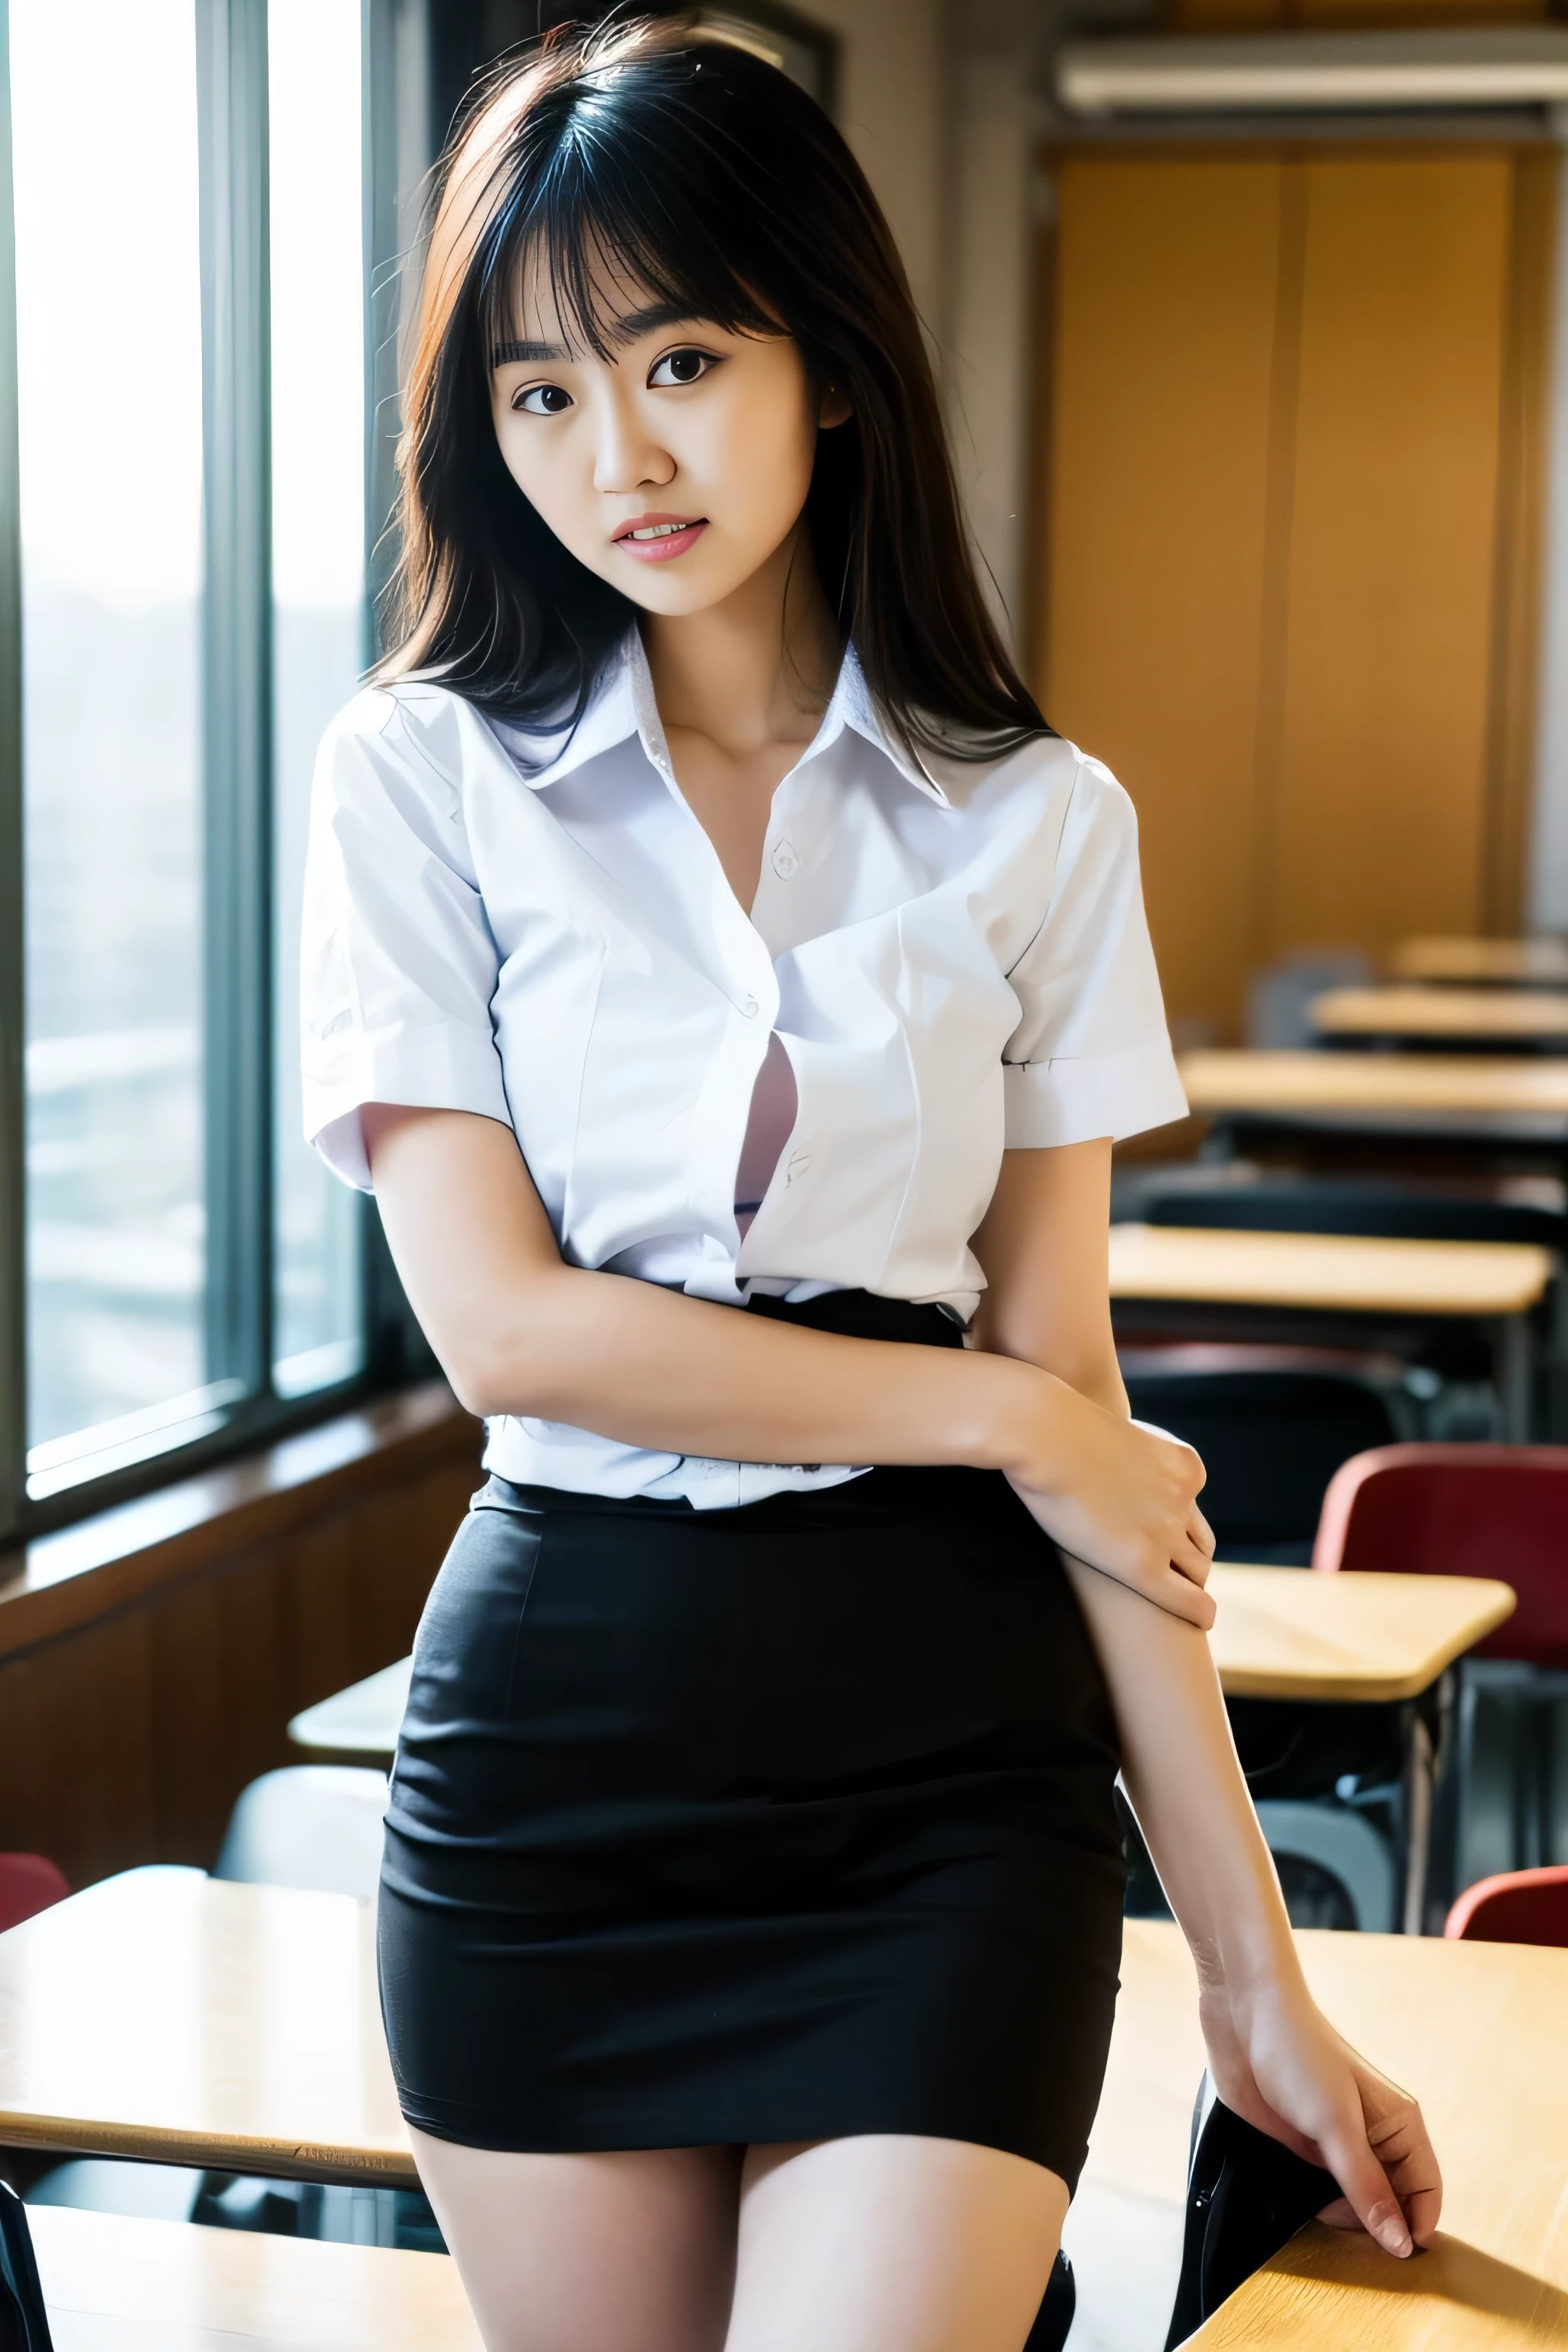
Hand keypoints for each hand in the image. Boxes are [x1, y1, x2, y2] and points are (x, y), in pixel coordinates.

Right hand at [1005, 1382, 1216, 1626]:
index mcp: (1182, 1465)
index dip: (1175, 1527)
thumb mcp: (1107, 1436)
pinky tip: (1201, 1623)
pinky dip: (1199, 1612)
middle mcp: (1183, 1498)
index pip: (1190, 1506)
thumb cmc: (1055, 1429)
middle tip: (1171, 1579)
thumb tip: (1099, 1470)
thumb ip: (1118, 1457)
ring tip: (1175, 1604)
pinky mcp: (1142, 1563)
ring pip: (1196, 1571)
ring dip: (1187, 1585)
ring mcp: (1166, 1530)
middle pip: (1200, 1542)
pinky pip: (1187, 1599)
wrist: (1044, 1433)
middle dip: (1188, 1561)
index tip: (1160, 1541)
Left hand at [1199, 1972, 1441, 2257]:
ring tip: (1319, 2228)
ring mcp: (1337, 2145)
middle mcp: (1373, 2138)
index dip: (1415, 2229)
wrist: (1241, 2015)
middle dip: (1375, 2230)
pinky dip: (1313, 2209)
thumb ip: (1366, 2186)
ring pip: (1353, 2203)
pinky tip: (1298, 2216)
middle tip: (1348, 2249)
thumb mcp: (1335, 2124)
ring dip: (1341, 2222)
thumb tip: (1402, 2245)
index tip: (1394, 2262)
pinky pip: (1318, 2193)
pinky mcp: (1303, 2149)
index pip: (1426, 2192)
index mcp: (1400, 2125)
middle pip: (1391, 2203)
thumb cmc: (1297, 2054)